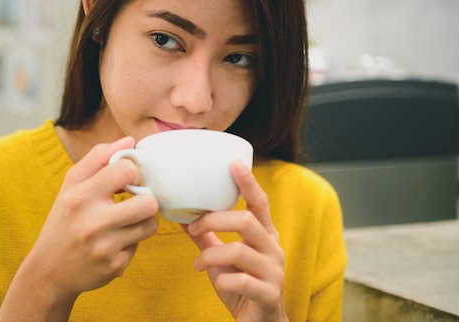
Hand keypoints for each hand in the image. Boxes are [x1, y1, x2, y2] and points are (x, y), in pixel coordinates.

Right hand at [0, 137, 158, 320]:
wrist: (48, 272)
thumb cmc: (63, 222)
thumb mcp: (70, 186)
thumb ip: (98, 158)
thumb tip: (129, 142)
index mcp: (81, 196)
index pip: (126, 170)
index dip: (132, 171)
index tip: (125, 178)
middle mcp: (93, 222)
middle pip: (148, 203)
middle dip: (144, 200)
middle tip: (133, 202)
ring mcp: (106, 247)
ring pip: (150, 225)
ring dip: (141, 222)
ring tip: (125, 221)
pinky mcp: (116, 266)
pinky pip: (139, 246)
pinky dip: (130, 243)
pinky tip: (113, 242)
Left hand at [183, 161, 287, 321]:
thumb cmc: (242, 286)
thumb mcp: (224, 259)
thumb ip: (208, 238)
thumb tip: (183, 217)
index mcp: (265, 236)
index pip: (260, 203)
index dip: (248, 183)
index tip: (233, 164)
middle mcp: (274, 249)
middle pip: (247, 221)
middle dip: (215, 220)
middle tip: (194, 228)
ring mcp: (274, 272)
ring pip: (240, 251)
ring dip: (211, 255)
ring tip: (197, 264)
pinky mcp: (268, 294)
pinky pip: (241, 281)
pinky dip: (222, 280)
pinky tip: (216, 283)